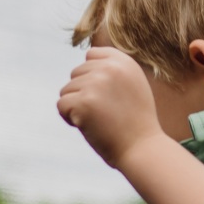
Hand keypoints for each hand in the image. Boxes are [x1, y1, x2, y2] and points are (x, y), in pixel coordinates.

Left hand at [57, 46, 163, 168]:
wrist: (142, 148)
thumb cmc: (136, 122)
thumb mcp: (134, 85)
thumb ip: (114, 70)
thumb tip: (88, 58)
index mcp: (124, 61)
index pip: (91, 55)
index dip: (92, 76)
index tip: (106, 95)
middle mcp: (110, 68)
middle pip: (76, 73)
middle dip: (83, 93)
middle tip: (105, 112)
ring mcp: (96, 84)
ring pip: (67, 90)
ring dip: (77, 107)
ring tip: (99, 120)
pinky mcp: (83, 102)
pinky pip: (62, 105)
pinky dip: (69, 118)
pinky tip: (88, 126)